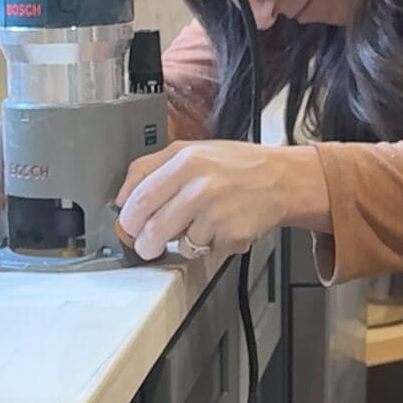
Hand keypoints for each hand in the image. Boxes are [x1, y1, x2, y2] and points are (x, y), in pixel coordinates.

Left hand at [116, 140, 329, 261]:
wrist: (281, 178)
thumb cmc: (235, 165)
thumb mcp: (191, 151)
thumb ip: (151, 168)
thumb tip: (121, 197)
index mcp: (186, 161)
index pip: (140, 198)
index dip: (129, 219)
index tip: (129, 227)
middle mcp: (200, 186)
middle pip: (153, 228)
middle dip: (146, 243)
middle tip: (147, 245)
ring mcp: (217, 213)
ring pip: (179, 245)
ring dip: (183, 243)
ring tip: (199, 226)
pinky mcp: (231, 235)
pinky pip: (205, 252)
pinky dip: (209, 246)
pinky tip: (220, 229)